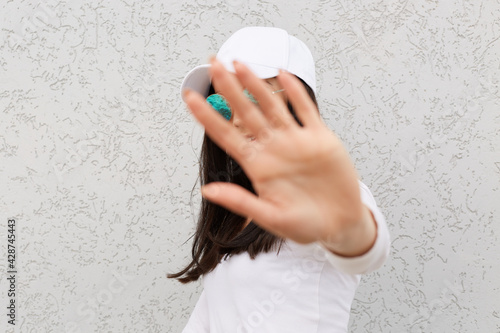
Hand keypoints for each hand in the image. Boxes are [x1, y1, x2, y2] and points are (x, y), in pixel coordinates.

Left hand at [183, 58, 375, 255]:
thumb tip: (208, 190)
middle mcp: (273, 148)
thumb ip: (241, 202)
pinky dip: (295, 92)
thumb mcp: (272, 217)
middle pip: (246, 112)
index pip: (226, 136)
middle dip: (229, 88)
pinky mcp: (320, 138)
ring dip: (256, 84)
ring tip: (239, 63)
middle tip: (213, 64)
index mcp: (258, 166)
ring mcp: (296, 140)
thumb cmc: (305, 224)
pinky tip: (282, 74)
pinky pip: (305, 110)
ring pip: (272, 105)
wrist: (340, 223)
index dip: (207, 117)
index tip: (189, 97)